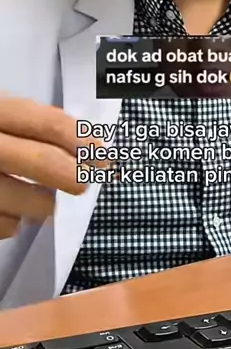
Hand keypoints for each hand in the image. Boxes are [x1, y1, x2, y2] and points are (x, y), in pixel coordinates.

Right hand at [0, 97, 102, 239]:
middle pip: (39, 161)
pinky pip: (3, 226)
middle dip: (72, 175)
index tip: (103, 155)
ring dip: (43, 206)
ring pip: (25, 201)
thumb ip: (28, 122)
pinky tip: (9, 213)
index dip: (80, 139)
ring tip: (42, 203)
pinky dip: (12, 223)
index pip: (43, 122)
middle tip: (82, 183)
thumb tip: (85, 143)